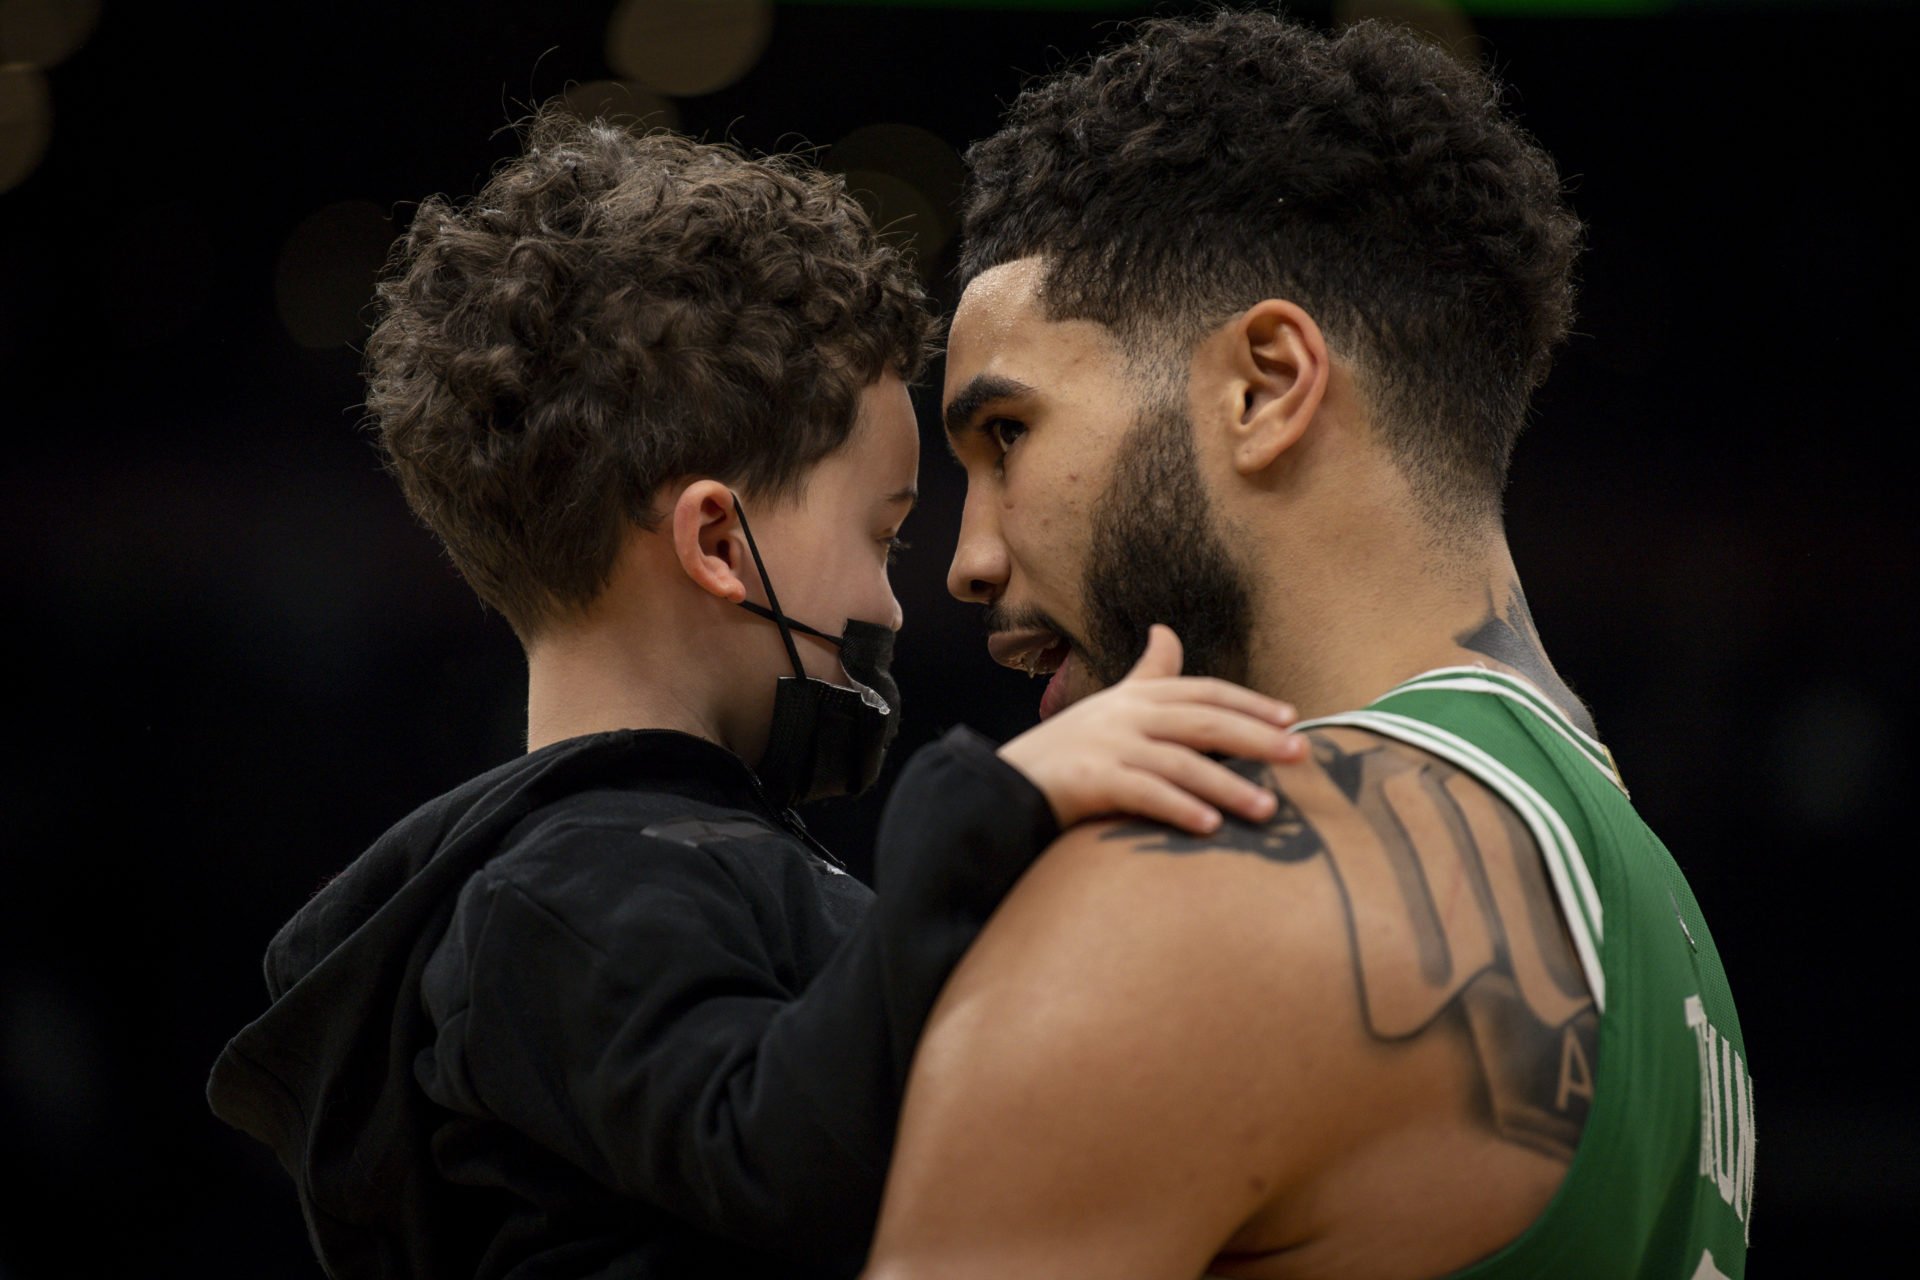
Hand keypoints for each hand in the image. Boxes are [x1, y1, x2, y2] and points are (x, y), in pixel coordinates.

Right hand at [996, 624, 1305, 833]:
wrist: (1005, 786)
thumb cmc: (1067, 751)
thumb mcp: (1110, 706)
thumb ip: (1146, 676)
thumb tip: (1166, 632)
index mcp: (1135, 697)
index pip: (1202, 692)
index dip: (1247, 703)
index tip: (1290, 719)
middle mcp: (1125, 715)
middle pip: (1202, 720)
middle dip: (1255, 737)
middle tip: (1301, 754)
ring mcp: (1107, 747)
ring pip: (1181, 762)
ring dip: (1227, 785)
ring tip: (1267, 809)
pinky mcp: (1090, 781)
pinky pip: (1144, 793)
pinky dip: (1179, 808)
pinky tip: (1210, 827)